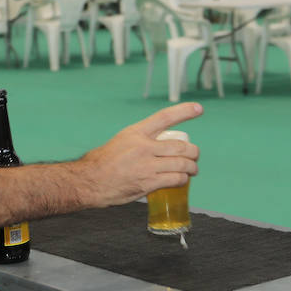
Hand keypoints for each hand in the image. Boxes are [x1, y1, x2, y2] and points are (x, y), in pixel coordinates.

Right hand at [79, 103, 202, 205]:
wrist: (91, 180)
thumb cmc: (106, 161)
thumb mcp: (123, 140)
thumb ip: (142, 140)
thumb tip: (161, 144)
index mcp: (137, 132)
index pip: (164, 117)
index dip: (184, 111)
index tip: (199, 108)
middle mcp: (143, 146)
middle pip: (180, 146)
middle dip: (194, 152)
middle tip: (195, 156)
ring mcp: (146, 165)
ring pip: (182, 164)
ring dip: (192, 168)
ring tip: (193, 170)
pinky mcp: (148, 182)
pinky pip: (175, 179)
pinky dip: (183, 179)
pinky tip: (182, 180)